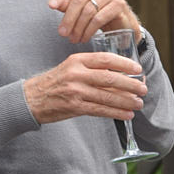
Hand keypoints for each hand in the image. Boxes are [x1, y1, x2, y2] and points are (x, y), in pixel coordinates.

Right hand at [22, 51, 144, 124]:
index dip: (124, 63)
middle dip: (130, 84)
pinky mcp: (74, 107)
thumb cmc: (54, 83)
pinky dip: (116, 112)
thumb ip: (91, 69)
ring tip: (139, 103)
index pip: (105, 59)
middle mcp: (76, 74)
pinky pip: (100, 110)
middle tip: (143, 88)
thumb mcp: (70, 68)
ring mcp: (75, 91)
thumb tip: (120, 75)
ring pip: (107, 96)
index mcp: (77, 60)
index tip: (138, 69)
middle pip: (109, 78)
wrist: (31, 99)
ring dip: (126, 101)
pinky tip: (127, 114)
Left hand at [48, 0, 139, 44]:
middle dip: (68, 18)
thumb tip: (55, 5)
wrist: (121, 21)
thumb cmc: (98, 10)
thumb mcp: (80, 6)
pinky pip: (98, 19)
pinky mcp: (119, 4)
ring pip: (88, 10)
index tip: (51, 6)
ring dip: (78, 27)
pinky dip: (88, 30)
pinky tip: (84, 37)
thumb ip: (67, 3)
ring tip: (73, 38)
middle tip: (62, 33)